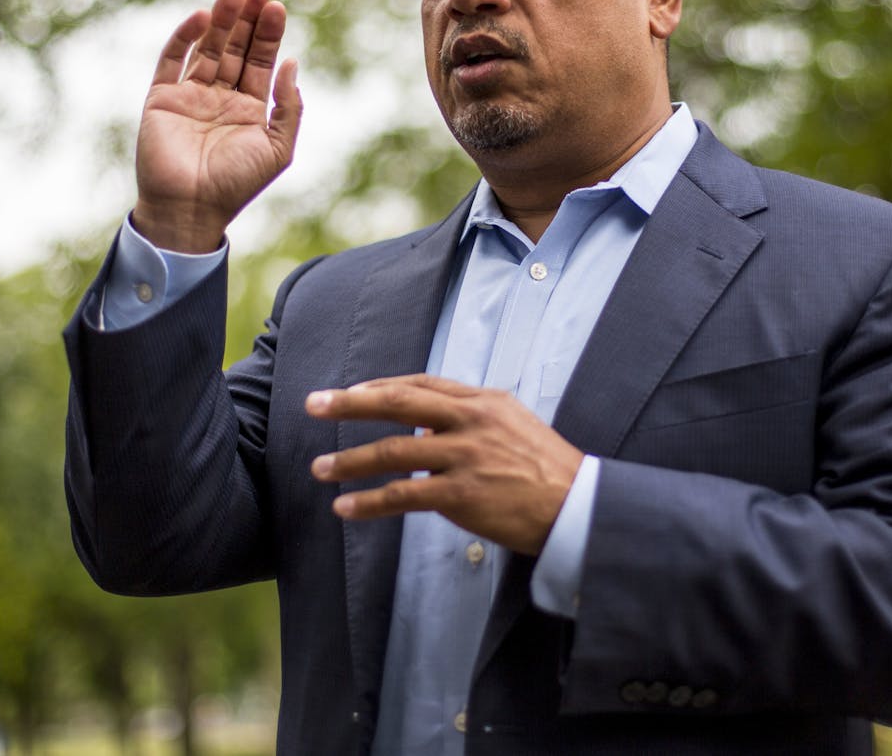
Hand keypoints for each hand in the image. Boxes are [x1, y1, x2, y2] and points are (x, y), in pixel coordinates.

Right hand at [132, 0, 301, 251]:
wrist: (190, 208)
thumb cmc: (237, 183)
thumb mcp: (278, 147)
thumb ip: (289, 107)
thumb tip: (293, 64)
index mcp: (250, 109)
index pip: (262, 61)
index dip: (269, 33)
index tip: (278, 5)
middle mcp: (221, 97)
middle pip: (237, 47)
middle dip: (248, 18)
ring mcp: (190, 95)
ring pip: (208, 48)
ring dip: (221, 20)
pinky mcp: (162, 98)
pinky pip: (173, 60)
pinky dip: (185, 37)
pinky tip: (203, 18)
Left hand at [306, 374, 583, 555]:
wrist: (578, 506)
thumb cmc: (547, 470)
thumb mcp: (513, 426)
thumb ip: (472, 419)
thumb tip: (429, 426)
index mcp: (484, 401)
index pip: (423, 384)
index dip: (382, 387)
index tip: (351, 391)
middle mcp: (471, 420)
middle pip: (399, 402)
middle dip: (351, 402)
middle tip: (313, 404)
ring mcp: (465, 456)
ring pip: (393, 452)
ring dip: (350, 460)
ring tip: (320, 468)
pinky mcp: (461, 493)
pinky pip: (403, 495)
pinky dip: (369, 502)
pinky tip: (346, 507)